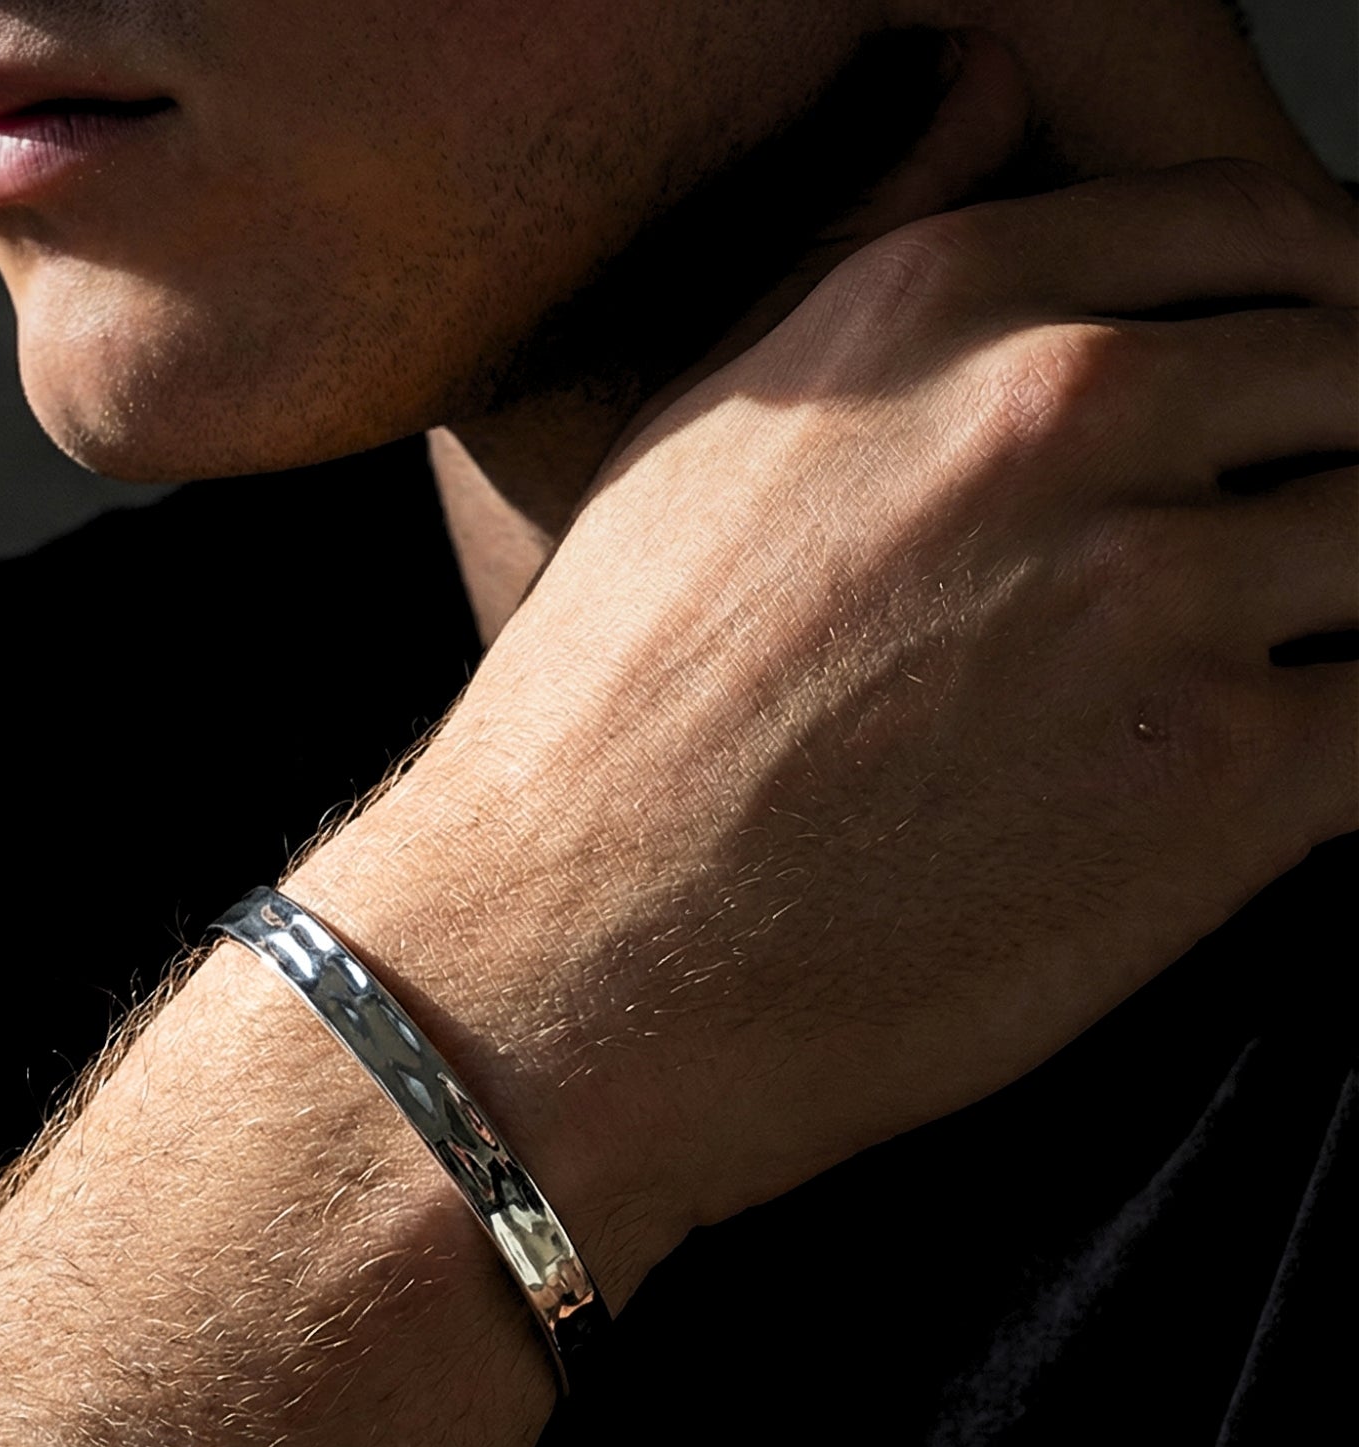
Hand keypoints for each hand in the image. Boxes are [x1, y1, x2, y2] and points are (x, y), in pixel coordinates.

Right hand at [298, 153, 1357, 1299]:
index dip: (1307, 316)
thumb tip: (981, 89)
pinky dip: (1351, 738)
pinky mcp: (1223, 777)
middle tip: (1289, 562)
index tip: (1297, 405)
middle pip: (1354, 376)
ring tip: (1264, 679)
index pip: (1253, 234)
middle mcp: (1069, 410)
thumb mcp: (692, 433)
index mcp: (946, 305)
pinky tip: (1270, 783)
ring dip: (1342, 607)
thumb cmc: (601, 720)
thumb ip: (861, 237)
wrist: (568, 955)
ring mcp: (1161, 589)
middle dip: (1339, 461)